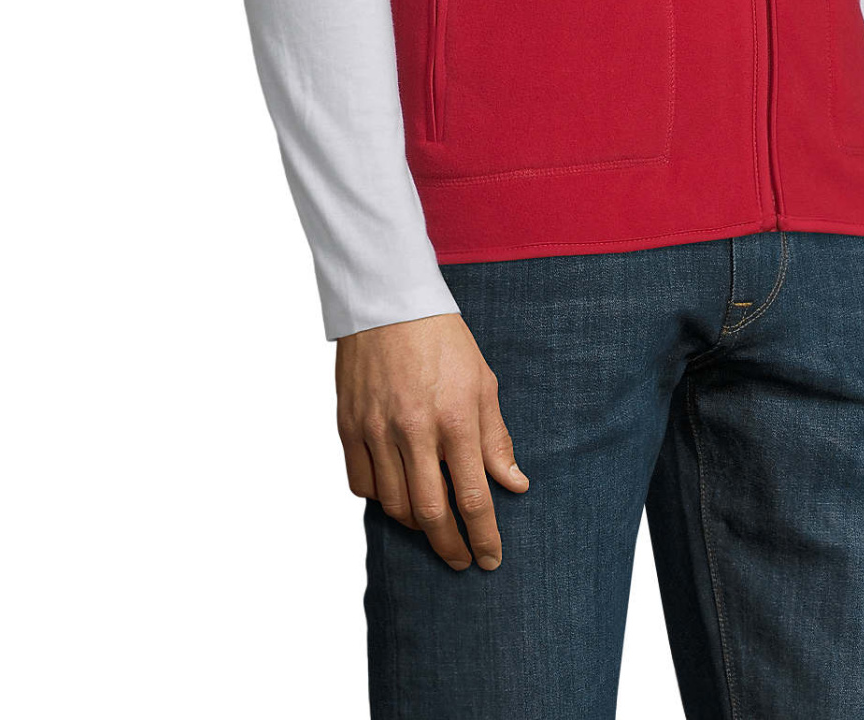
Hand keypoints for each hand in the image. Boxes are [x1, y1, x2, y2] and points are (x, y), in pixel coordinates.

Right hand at [335, 312, 529, 570]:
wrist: (388, 302)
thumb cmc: (443, 340)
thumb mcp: (482, 382)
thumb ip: (496, 439)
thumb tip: (515, 485)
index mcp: (454, 418)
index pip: (472, 497)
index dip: (483, 536)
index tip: (490, 559)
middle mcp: (414, 430)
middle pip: (430, 514)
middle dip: (449, 547)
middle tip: (461, 560)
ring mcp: (377, 430)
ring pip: (393, 506)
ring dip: (415, 525)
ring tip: (432, 525)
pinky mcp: (349, 426)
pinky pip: (361, 484)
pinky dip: (379, 498)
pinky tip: (395, 492)